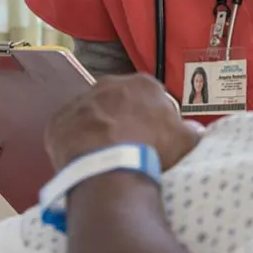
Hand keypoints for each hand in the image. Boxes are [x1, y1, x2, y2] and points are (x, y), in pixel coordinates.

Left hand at [44, 74, 202, 172]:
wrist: (110, 169)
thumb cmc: (152, 150)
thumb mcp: (185, 140)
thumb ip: (191, 130)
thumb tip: (194, 130)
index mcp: (142, 83)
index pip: (150, 96)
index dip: (152, 116)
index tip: (153, 135)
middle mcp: (109, 84)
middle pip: (117, 101)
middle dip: (122, 118)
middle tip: (127, 144)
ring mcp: (80, 101)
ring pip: (91, 114)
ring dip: (97, 128)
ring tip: (104, 155)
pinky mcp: (57, 121)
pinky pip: (68, 129)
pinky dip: (74, 141)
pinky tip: (83, 158)